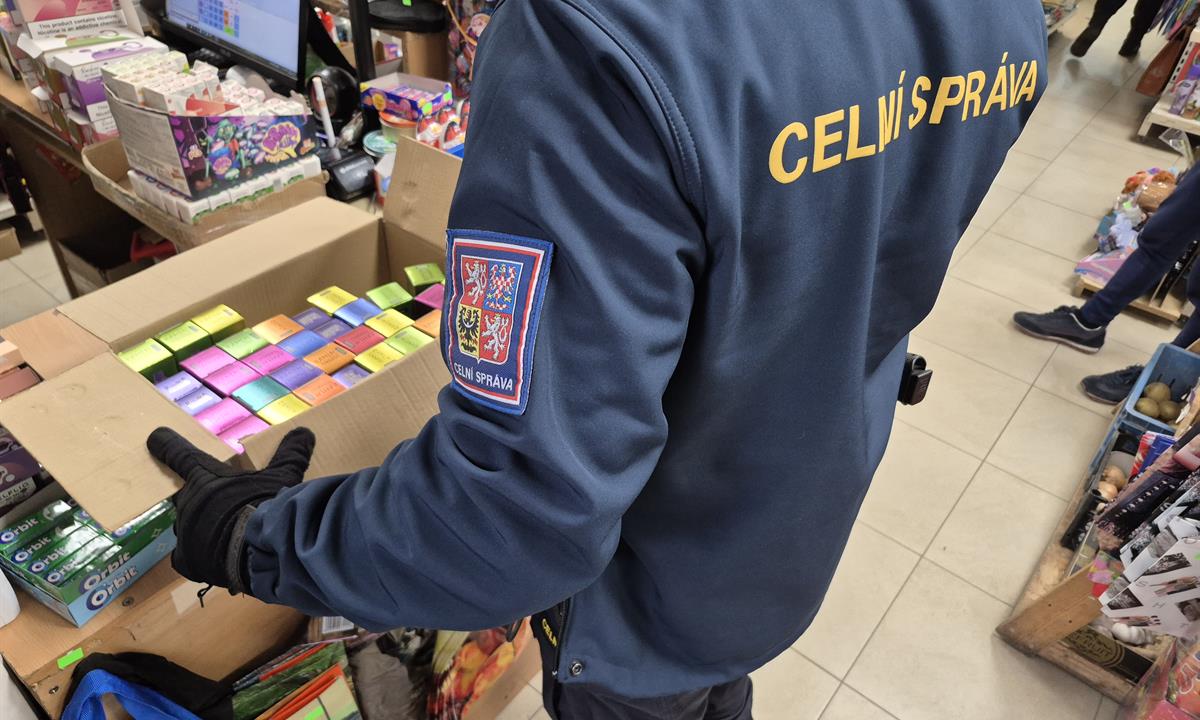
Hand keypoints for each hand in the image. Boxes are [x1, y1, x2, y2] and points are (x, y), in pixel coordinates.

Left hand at [146, 426, 315, 593]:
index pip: (180, 455)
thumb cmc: (266, 507)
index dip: (166, 444)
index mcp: (205, 477)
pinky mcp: (185, 560)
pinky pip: (186, 556)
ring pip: (188, 526)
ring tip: (227, 535)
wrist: (260, 552)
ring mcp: (184, 532)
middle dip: (199, 499)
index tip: (154, 436)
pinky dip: (199, 556)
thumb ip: (291, 454)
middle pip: (185, 496)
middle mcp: (187, 502)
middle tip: (220, 506)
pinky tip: (216, 558)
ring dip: (203, 527)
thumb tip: (304, 432)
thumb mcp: (283, 477)